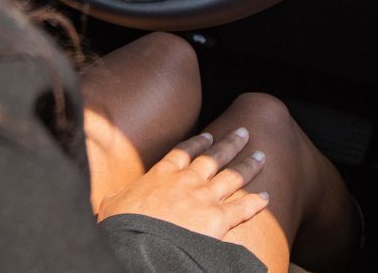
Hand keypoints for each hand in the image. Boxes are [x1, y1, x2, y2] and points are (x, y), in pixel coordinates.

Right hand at [97, 128, 270, 240]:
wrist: (138, 245)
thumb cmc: (122, 227)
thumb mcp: (112, 205)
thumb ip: (118, 198)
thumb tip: (110, 200)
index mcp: (161, 174)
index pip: (184, 152)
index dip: (199, 143)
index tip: (210, 135)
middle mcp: (187, 181)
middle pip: (214, 157)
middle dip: (231, 144)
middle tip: (244, 132)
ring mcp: (204, 198)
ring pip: (233, 176)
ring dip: (249, 165)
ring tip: (261, 154)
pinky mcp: (217, 220)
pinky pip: (242, 208)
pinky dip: (256, 202)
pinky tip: (267, 196)